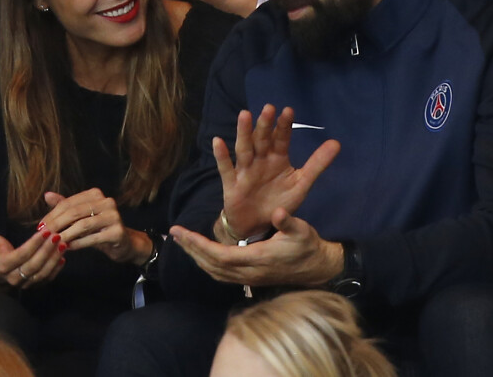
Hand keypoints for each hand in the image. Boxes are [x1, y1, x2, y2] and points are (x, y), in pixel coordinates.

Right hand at [0, 230, 64, 289]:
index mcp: (3, 266)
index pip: (21, 255)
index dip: (34, 243)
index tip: (46, 231)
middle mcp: (14, 277)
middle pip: (33, 265)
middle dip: (47, 250)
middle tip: (58, 236)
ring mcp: (25, 283)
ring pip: (42, 273)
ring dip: (54, 259)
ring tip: (63, 244)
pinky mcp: (34, 285)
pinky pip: (47, 279)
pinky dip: (56, 269)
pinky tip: (63, 257)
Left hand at [42, 188, 151, 264]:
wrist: (122, 243)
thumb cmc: (97, 229)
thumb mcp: (80, 217)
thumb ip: (65, 206)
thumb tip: (46, 195)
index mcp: (96, 194)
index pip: (69, 203)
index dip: (52, 215)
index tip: (40, 227)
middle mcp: (107, 202)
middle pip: (75, 212)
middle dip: (56, 224)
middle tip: (43, 236)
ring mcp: (114, 216)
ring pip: (83, 225)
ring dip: (66, 235)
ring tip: (54, 243)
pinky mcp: (118, 232)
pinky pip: (93, 238)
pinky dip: (78, 244)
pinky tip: (68, 248)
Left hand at [171, 207, 342, 286]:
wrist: (318, 269)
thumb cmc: (309, 247)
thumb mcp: (302, 231)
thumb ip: (289, 222)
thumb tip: (278, 212)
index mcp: (258, 258)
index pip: (220, 255)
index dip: (199, 245)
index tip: (182, 233)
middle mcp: (248, 272)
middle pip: (212, 264)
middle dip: (191, 249)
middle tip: (174, 234)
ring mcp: (248, 278)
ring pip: (214, 271)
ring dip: (196, 256)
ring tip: (183, 242)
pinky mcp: (249, 279)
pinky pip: (221, 274)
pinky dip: (207, 263)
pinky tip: (200, 254)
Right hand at [215, 105, 339, 239]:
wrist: (258, 225)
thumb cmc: (279, 200)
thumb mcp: (301, 183)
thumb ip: (317, 164)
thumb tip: (337, 143)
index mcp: (277, 158)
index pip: (281, 139)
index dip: (284, 126)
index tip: (289, 110)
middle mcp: (260, 159)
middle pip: (262, 139)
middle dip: (265, 124)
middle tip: (269, 108)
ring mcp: (245, 170)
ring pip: (244, 148)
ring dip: (244, 132)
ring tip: (245, 115)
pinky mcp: (232, 183)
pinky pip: (226, 168)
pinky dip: (221, 155)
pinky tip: (218, 141)